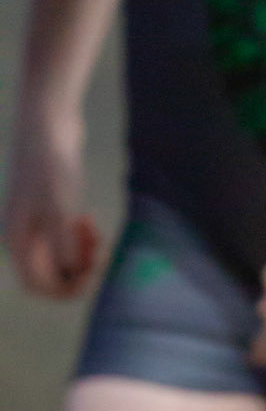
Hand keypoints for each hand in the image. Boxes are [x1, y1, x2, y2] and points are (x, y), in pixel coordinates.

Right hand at [3, 117, 101, 297]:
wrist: (48, 121)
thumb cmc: (50, 162)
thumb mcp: (59, 206)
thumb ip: (63, 243)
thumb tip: (70, 272)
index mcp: (19, 241)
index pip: (38, 285)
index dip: (66, 289)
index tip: (92, 274)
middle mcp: (24, 235)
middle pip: (51, 273)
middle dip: (78, 268)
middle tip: (100, 251)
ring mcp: (36, 220)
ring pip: (61, 255)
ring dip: (82, 253)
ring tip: (97, 234)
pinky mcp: (51, 206)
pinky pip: (66, 236)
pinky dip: (80, 236)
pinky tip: (90, 220)